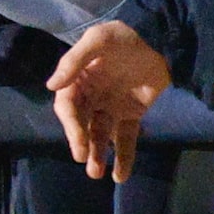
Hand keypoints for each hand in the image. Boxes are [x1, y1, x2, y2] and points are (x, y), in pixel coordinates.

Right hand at [48, 19, 173, 183]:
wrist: (161, 38)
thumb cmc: (125, 38)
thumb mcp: (99, 39)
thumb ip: (74, 60)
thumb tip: (51, 85)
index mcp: (77, 80)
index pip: (68, 108)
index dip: (71, 127)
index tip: (78, 143)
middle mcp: (90, 97)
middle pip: (82, 125)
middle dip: (82, 144)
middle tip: (85, 160)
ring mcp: (110, 107)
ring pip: (100, 136)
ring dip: (98, 155)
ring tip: (97, 173)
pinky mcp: (131, 115)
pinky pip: (125, 138)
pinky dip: (123, 157)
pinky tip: (120, 176)